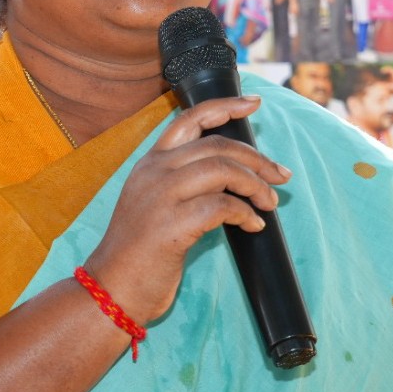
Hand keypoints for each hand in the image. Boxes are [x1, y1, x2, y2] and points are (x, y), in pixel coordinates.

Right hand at [84, 96, 291, 324]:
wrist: (111, 288)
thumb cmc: (139, 252)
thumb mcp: (153, 203)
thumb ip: (182, 182)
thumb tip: (233, 174)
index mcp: (149, 163)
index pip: (188, 119)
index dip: (224, 106)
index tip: (253, 103)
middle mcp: (154, 172)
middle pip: (217, 145)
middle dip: (257, 159)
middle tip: (281, 175)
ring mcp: (160, 197)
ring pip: (223, 170)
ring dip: (256, 185)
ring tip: (269, 203)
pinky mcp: (171, 225)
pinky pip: (223, 206)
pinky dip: (246, 214)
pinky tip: (253, 226)